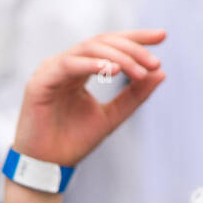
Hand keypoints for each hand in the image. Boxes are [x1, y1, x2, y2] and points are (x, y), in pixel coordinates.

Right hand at [13, 29, 165, 166]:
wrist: (49, 166)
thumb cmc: (75, 141)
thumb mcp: (113, 115)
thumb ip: (135, 94)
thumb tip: (161, 72)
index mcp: (81, 69)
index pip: (110, 43)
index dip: (136, 38)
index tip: (163, 36)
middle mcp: (66, 64)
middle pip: (102, 42)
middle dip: (132, 49)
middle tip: (154, 62)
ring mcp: (51, 70)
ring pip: (89, 49)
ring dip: (118, 57)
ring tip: (140, 71)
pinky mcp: (40, 82)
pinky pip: (69, 64)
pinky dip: (92, 64)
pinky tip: (113, 70)